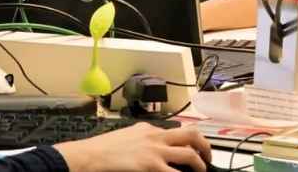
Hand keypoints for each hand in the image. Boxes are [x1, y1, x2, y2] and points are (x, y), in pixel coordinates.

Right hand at [53, 122, 211, 171]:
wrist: (90, 155)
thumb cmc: (102, 148)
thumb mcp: (127, 136)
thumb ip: (142, 138)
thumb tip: (150, 144)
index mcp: (150, 129)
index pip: (178, 131)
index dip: (191, 141)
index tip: (196, 149)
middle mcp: (156, 137)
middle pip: (192, 135)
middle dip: (205, 147)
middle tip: (208, 159)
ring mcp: (155, 151)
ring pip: (190, 154)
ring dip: (200, 165)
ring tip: (202, 171)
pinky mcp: (151, 165)